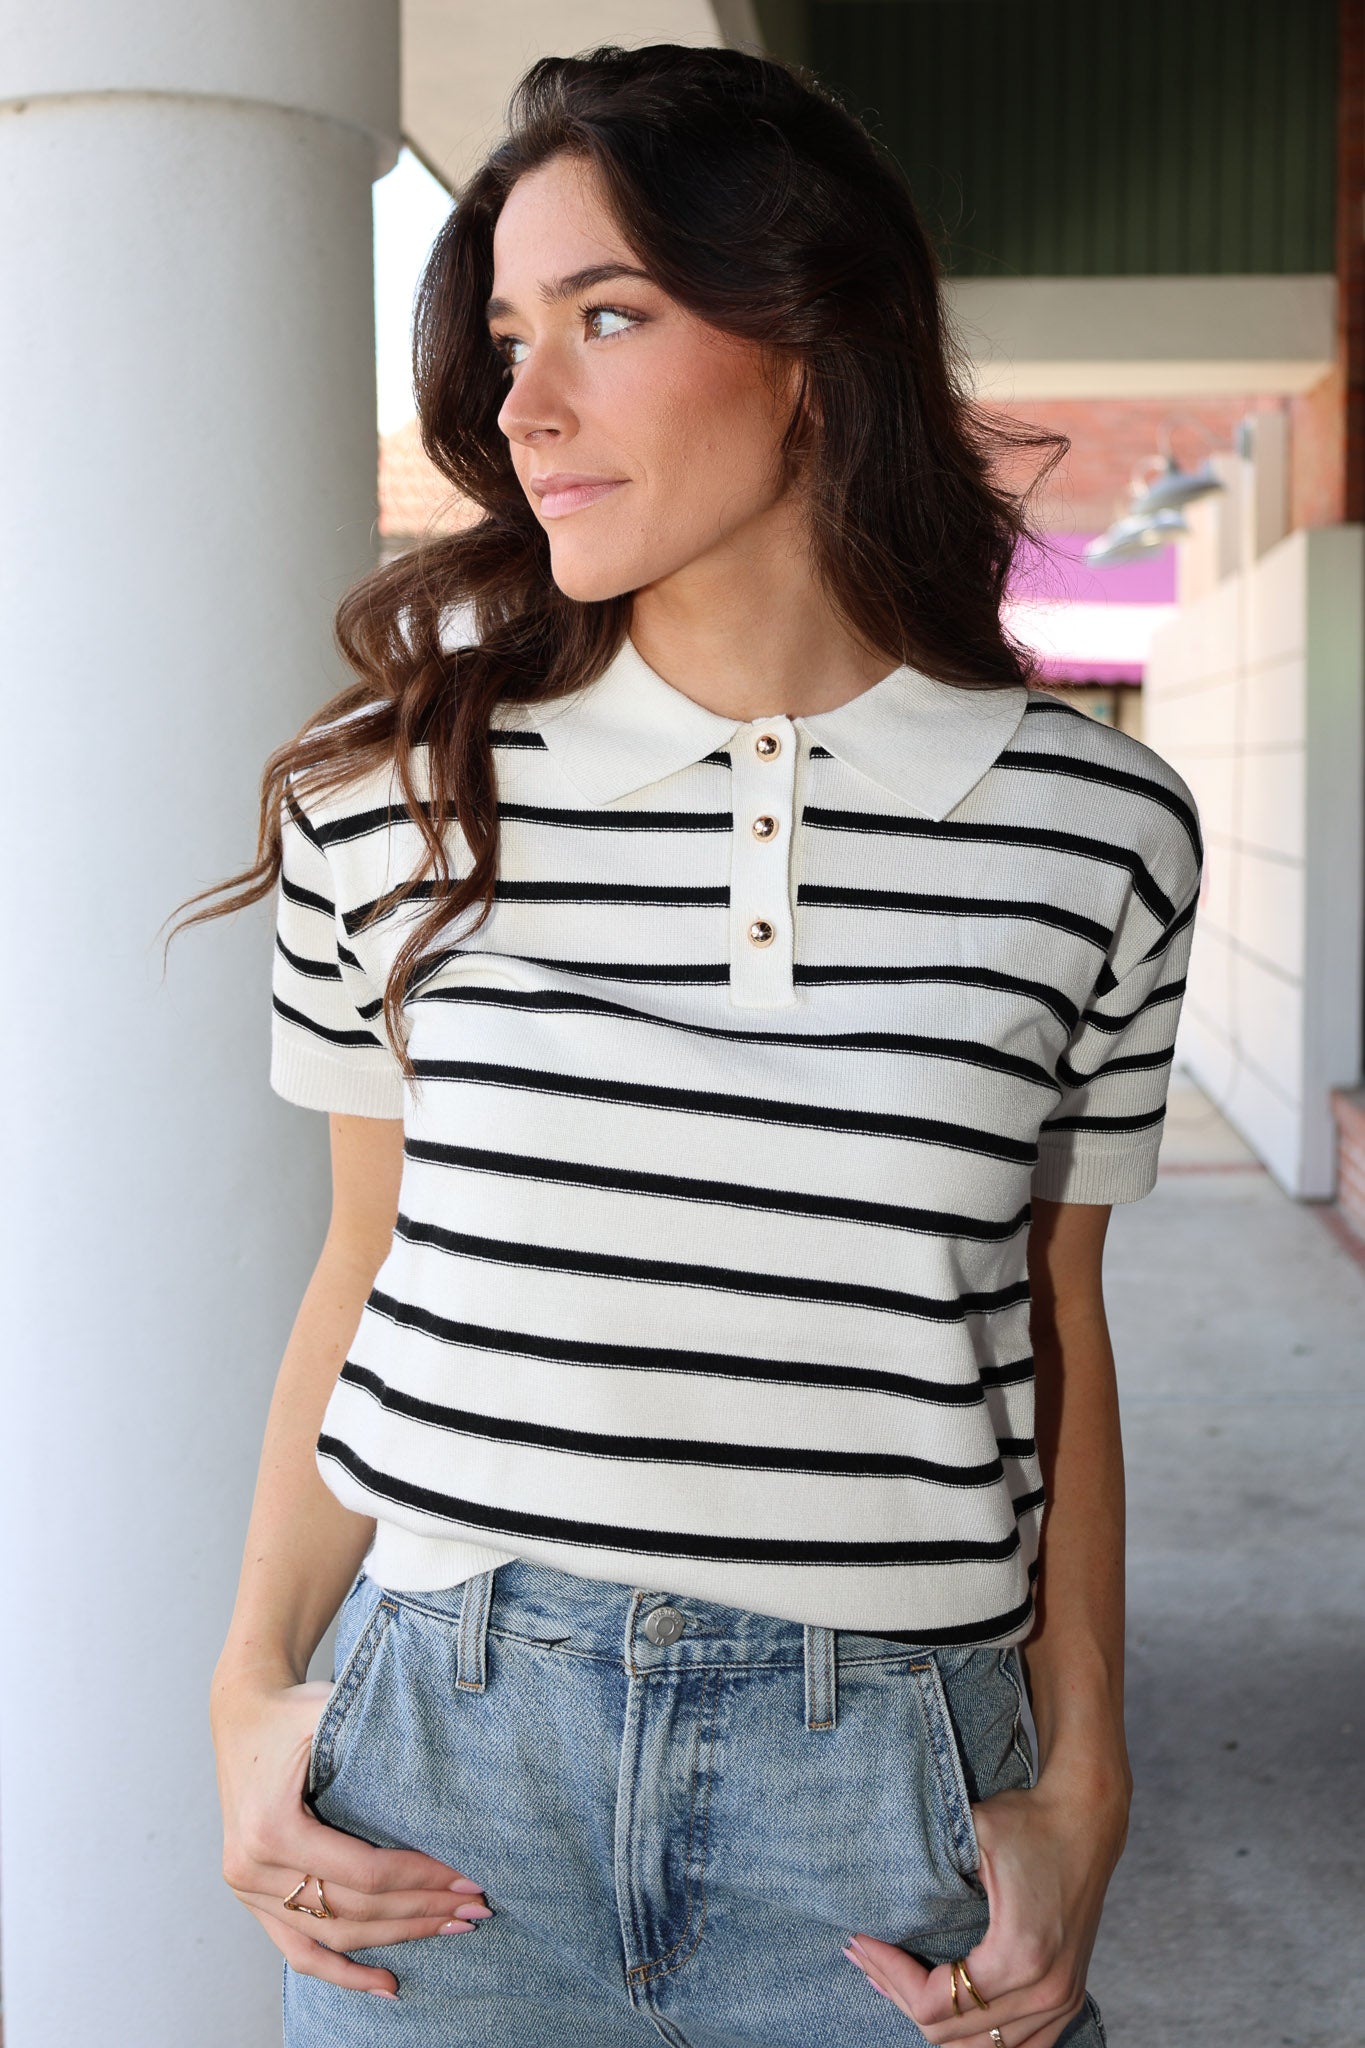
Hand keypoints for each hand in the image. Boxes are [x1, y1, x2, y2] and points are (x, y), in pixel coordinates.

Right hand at [211, 1671, 490, 1998]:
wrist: (243, 1710)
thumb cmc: (296, 1710)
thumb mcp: (334, 1713)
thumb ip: (382, 1743)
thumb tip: (455, 1773)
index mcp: (273, 1827)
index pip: (365, 1873)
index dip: (422, 1880)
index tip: (469, 1877)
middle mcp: (253, 1867)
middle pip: (354, 1909)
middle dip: (422, 1911)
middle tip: (477, 1908)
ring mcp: (247, 1888)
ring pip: (333, 1934)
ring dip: (396, 1939)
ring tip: (451, 1929)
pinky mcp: (252, 1896)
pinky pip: (299, 1949)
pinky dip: (342, 1971)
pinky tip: (387, 1985)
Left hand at [842, 1769, 1127, 2045]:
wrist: (1086, 1818)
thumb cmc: (1029, 1820)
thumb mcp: (973, 1831)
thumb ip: (930, 1868)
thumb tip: (877, 1890)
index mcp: (1018, 1956)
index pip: (934, 2002)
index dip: (889, 1975)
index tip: (861, 1940)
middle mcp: (1044, 1991)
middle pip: (949, 2032)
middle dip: (898, 1994)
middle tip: (865, 1956)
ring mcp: (1061, 2001)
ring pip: (978, 2047)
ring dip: (933, 2018)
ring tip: (891, 1978)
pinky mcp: (1068, 1997)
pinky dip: (976, 2036)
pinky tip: (947, 2009)